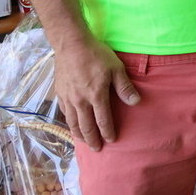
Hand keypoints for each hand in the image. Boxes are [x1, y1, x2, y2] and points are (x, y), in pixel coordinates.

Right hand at [54, 36, 140, 150]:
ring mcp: (68, 98)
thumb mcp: (116, 68)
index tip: (112, 140)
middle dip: (92, 139)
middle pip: (86, 126)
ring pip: (73, 122)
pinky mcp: (59, 93)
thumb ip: (124, 87)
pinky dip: (69, 122)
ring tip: (84, 141)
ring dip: (79, 134)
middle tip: (97, 149)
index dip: (108, 132)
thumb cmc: (96, 55)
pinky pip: (64, 112)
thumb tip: (135, 102)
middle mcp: (80, 101)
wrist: (71, 45)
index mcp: (96, 96)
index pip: (103, 120)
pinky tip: (72, 124)